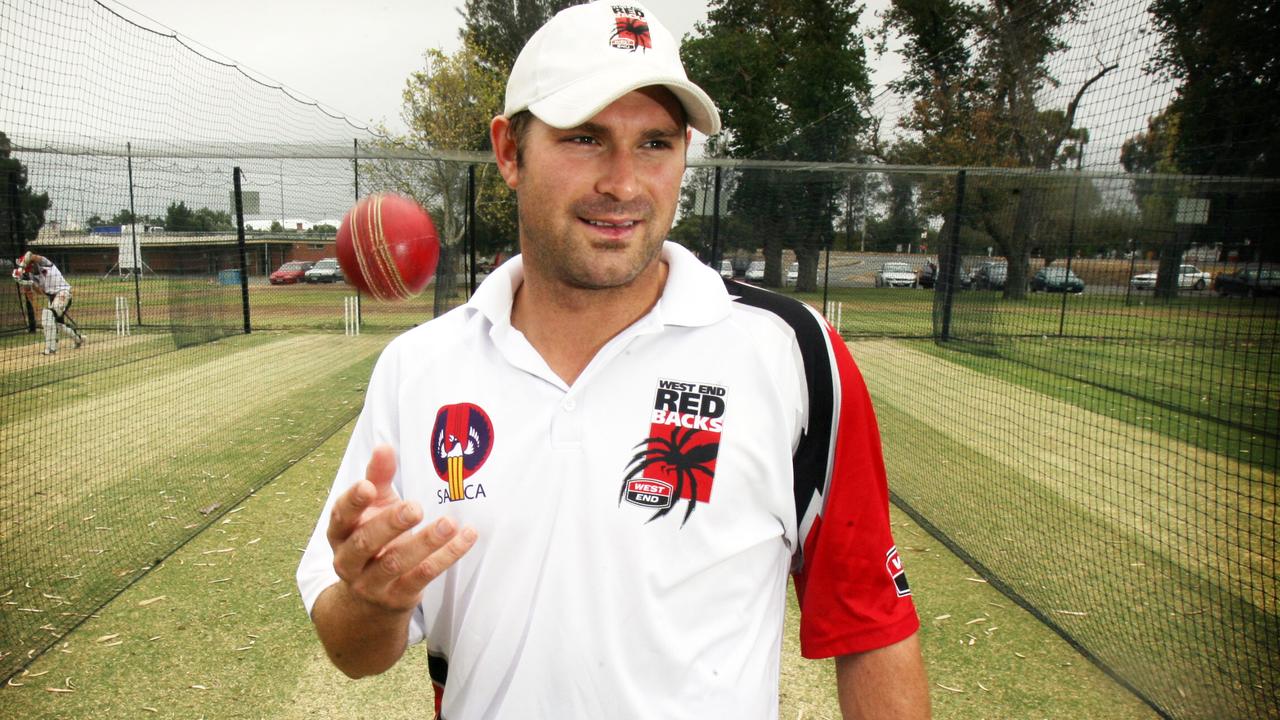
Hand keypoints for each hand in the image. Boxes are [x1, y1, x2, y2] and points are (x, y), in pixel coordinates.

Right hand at [327, 444, 476, 612]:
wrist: (371, 599)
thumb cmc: (375, 540)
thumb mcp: (374, 509)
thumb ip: (378, 478)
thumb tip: (384, 446)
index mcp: (340, 534)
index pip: (341, 517)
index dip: (353, 502)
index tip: (369, 486)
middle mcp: (349, 561)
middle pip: (365, 542)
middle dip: (390, 524)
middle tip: (416, 507)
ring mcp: (371, 583)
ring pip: (395, 563)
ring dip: (424, 542)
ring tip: (449, 523)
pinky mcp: (398, 597)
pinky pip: (422, 576)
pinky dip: (446, 557)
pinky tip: (465, 537)